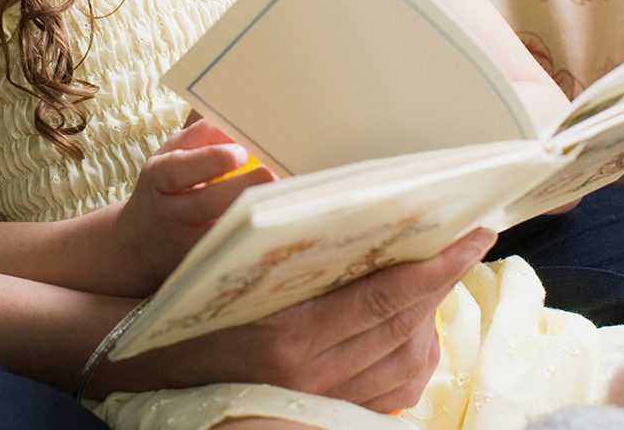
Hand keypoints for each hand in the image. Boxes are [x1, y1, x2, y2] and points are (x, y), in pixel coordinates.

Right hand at [101, 227, 496, 411]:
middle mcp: (312, 373)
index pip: (385, 297)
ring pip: (405, 361)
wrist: (149, 363)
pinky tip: (418, 326)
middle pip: (404, 325)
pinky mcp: (318, 410)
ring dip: (434, 316)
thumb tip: (354, 215)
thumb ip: (293, 253)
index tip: (470, 233)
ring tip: (445, 275)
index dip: (434, 266)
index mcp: (291, 332)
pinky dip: (413, 357)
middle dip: (445, 280)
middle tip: (474, 240)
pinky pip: (389, 392)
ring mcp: (317, 398)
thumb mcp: (235, 268)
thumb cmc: (189, 302)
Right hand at [114, 118, 272, 292]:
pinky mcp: (209, 259)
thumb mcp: (170, 155)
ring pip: (223, 229)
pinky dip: (257, 232)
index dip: (210, 160)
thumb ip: (199, 132)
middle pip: (205, 203)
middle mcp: (172, 212)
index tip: (240, 151)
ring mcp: (190, 240)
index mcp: (159, 177)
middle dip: (241, 187)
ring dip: (253, 212)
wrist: (140, 245)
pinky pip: (235, 247)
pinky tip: (278, 218)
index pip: (178, 169)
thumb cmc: (164, 188)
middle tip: (271, 174)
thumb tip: (230, 104)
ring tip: (282, 195)